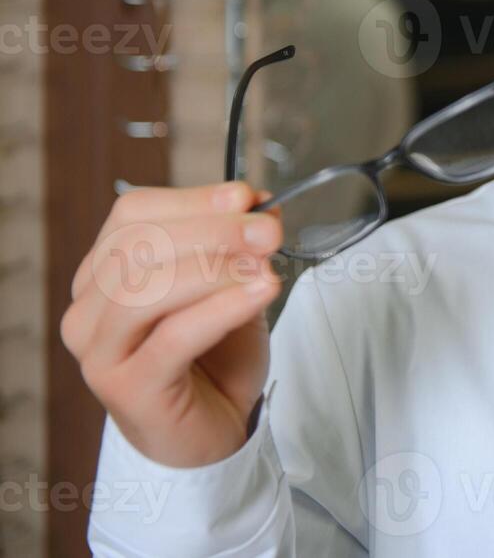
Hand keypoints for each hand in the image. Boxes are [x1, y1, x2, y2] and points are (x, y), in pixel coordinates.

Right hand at [60, 182, 282, 466]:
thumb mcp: (233, 286)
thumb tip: (261, 204)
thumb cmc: (216, 357)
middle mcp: (89, 310)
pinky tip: (261, 292)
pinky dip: (221, 308)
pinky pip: (172, 337)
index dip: (192, 199)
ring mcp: (99, 352)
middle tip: (269, 230)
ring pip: (144, 290)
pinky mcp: (126, 389)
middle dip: (213, 230)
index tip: (247, 197)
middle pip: (139, 247)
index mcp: (104, 273)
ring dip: (214, 268)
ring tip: (265, 266)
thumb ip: (239, 246)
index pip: (132, 215)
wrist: (215, 432)